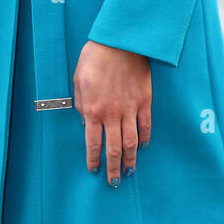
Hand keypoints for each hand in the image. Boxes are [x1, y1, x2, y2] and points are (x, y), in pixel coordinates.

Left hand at [73, 40, 150, 185]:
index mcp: (93, 110)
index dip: (94, 159)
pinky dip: (144, 138)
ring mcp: (130, 108)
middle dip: (113, 168)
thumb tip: (86, 122)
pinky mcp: (144, 100)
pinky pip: (145, 125)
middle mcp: (112, 114)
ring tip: (129, 172)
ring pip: (131, 142)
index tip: (94, 170)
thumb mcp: (78, 80)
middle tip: (114, 182)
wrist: (120, 41)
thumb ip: (81, 104)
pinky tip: (143, 147)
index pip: (93, 143)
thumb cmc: (95, 57)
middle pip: (114, 149)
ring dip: (130, 160)